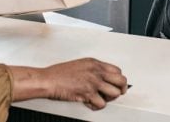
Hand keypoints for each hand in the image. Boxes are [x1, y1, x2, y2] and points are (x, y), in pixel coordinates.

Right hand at [9, 58, 127, 110]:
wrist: (48, 80)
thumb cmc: (58, 73)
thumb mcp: (79, 64)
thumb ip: (92, 69)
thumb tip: (102, 77)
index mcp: (94, 63)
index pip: (117, 70)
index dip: (118, 80)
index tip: (116, 84)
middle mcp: (96, 71)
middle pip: (121, 81)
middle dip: (120, 89)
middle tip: (114, 94)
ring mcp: (93, 82)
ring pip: (115, 93)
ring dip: (108, 99)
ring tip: (100, 99)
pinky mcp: (88, 93)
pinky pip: (102, 104)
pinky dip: (96, 106)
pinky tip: (90, 103)